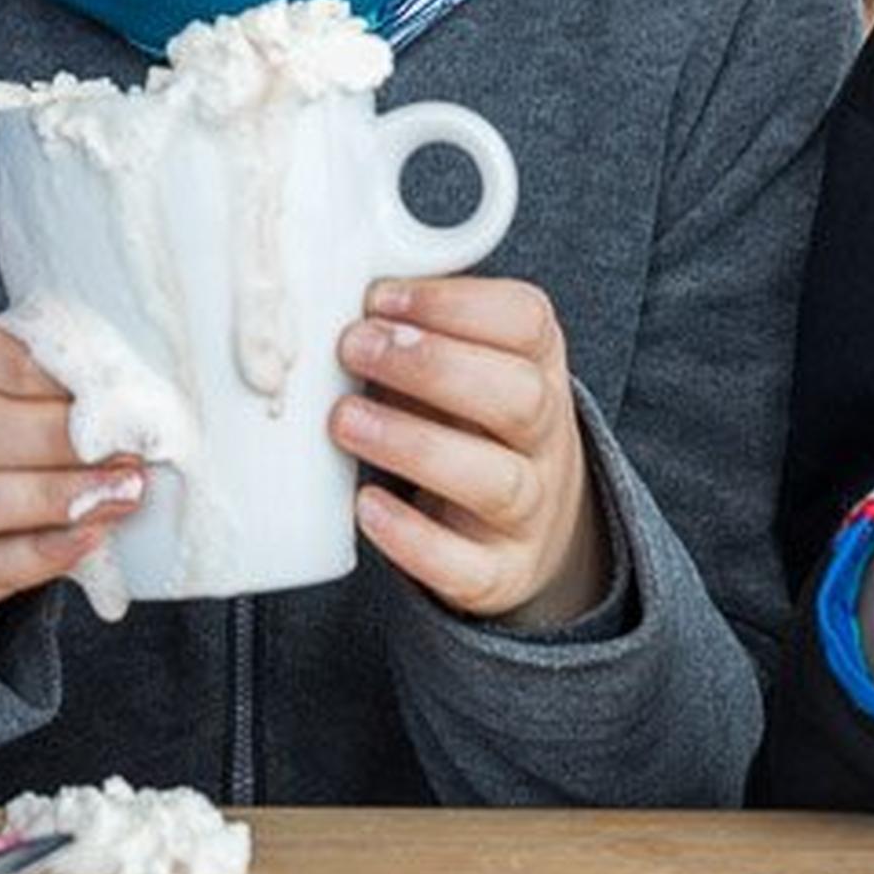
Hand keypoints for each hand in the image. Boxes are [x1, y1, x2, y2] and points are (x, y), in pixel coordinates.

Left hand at [334, 277, 605, 628]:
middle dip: (432, 367)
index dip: (454, 304)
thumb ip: (417, 330)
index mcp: (540, 368)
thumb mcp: (467, 366)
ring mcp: (530, 512)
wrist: (531, 528)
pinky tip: (366, 507)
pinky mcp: (498, 575)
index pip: (527, 322)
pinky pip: (466, 566)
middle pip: (520, 398)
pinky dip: (413, 539)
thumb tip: (327, 297)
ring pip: (497, 481)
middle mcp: (546, 439)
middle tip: (354, 348)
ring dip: (415, 444)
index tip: (380, 297)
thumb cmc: (473, 424)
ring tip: (344, 419)